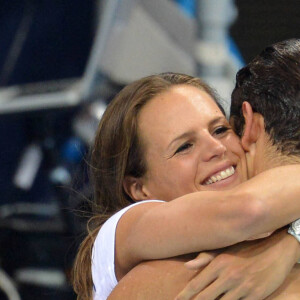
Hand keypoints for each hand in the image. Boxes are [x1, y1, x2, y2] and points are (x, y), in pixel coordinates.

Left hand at [175, 229, 298, 299]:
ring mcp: (242, 288)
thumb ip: (205, 257)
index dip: (183, 295)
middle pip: (204, 298)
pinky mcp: (256, 296)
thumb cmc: (246, 249)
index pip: (195, 285)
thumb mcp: (225, 250)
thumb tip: (186, 266)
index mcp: (218, 264)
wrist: (275, 250)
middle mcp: (228, 276)